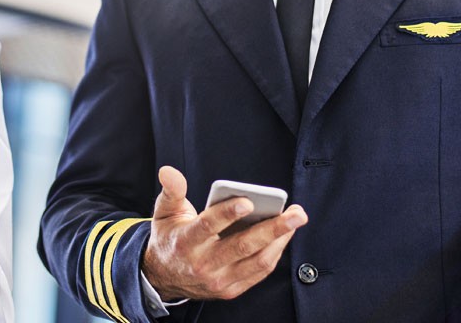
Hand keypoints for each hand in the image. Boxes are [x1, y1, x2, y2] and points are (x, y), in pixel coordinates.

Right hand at [142, 166, 307, 300]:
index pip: (208, 226)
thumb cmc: (170, 239)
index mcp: (185, 242)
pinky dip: (275, 253)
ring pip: (257, 261)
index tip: (247, 201)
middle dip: (273, 228)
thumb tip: (169, 171)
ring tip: (295, 220)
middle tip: (296, 213)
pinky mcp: (231, 290)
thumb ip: (172, 191)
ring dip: (281, 240)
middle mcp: (202, 264)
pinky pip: (259, 272)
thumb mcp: (164, 213)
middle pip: (242, 246)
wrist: (164, 278)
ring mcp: (218, 280)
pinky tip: (284, 236)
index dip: (227, 214)